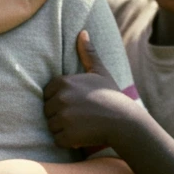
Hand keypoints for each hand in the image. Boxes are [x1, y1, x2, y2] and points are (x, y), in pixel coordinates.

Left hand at [44, 31, 143, 149]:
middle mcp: (60, 98)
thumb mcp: (100, 72)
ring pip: (52, 126)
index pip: (48, 94)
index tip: (78, 103)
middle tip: (82, 115)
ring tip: (83, 125)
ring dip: (64, 129)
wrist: (125, 122)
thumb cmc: (112, 96)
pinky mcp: (66, 135)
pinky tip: (83, 135)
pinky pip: (58, 140)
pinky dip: (68, 141)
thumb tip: (82, 32)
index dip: (61, 100)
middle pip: (48, 110)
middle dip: (61, 115)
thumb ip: (88, 53)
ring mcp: (62, 117)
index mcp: (62, 82)